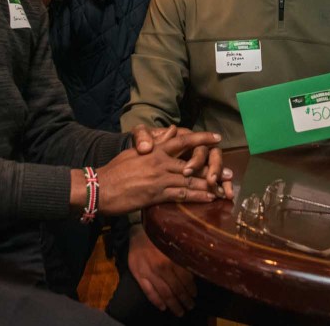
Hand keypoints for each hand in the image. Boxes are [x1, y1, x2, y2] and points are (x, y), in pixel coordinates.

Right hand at [97, 130, 223, 214]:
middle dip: (212, 169)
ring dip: (209, 186)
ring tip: (224, 190)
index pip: (182, 140)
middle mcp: (160, 162)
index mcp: (155, 150)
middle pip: (192, 164)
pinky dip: (196, 197)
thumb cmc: (115, 170)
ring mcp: (159, 178)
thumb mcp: (134, 151)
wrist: (100, 188)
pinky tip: (208, 199)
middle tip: (229, 174)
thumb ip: (154, 142)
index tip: (217, 138)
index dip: (201, 138)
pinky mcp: (156, 195)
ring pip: (190, 181)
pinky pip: (181, 195)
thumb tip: (171, 131)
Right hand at [128, 226, 195, 315]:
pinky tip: (163, 307)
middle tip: (190, 307)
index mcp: (172, 259)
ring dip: (173, 304)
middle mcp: (161, 268)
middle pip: (176, 288)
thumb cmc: (157, 238)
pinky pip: (149, 292)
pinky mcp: (139, 276)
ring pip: (164, 293)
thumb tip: (192, 273)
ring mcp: (149, 273)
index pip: (185, 279)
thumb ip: (180, 258)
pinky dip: (156, 301)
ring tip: (179, 311)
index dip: (191, 289)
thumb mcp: (172, 245)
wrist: (138, 234)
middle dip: (184, 300)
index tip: (194, 296)